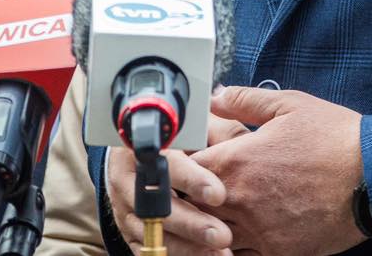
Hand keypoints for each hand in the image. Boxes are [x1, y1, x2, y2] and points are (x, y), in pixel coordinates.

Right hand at [101, 112, 248, 255]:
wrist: (140, 156)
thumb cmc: (177, 139)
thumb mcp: (196, 128)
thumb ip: (219, 134)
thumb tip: (245, 145)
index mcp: (144, 148)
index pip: (166, 164)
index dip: (191, 180)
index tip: (218, 195)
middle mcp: (128, 181)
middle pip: (155, 206)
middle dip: (191, 224)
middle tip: (222, 235)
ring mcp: (126, 210)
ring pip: (152, 234)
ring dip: (187, 248)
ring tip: (218, 254)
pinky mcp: (130, 233)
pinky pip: (148, 251)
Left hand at [191, 86, 366, 255]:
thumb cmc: (336, 138)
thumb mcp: (290, 105)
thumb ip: (245, 100)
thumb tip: (216, 96)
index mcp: (236, 162)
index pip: (183, 169)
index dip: (181, 164)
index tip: (188, 160)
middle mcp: (239, 201)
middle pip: (190, 207)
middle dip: (191, 198)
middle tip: (200, 190)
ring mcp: (257, 231)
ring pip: (212, 236)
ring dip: (211, 225)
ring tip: (222, 214)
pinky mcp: (278, 251)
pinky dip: (235, 248)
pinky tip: (243, 235)